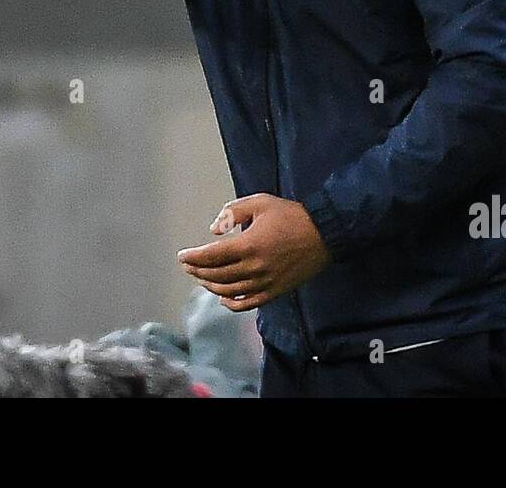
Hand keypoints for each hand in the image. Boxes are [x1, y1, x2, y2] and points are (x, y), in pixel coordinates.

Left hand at [178, 193, 330, 312]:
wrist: (324, 233)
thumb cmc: (291, 215)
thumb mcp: (260, 202)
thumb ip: (232, 212)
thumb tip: (214, 231)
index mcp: (249, 245)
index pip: (211, 256)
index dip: (193, 257)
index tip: (181, 256)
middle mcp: (255, 267)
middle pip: (217, 275)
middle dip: (197, 271)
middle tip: (188, 266)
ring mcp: (265, 282)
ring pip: (229, 291)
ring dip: (210, 286)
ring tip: (200, 278)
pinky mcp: (275, 291)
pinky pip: (248, 303)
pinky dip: (231, 303)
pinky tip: (222, 299)